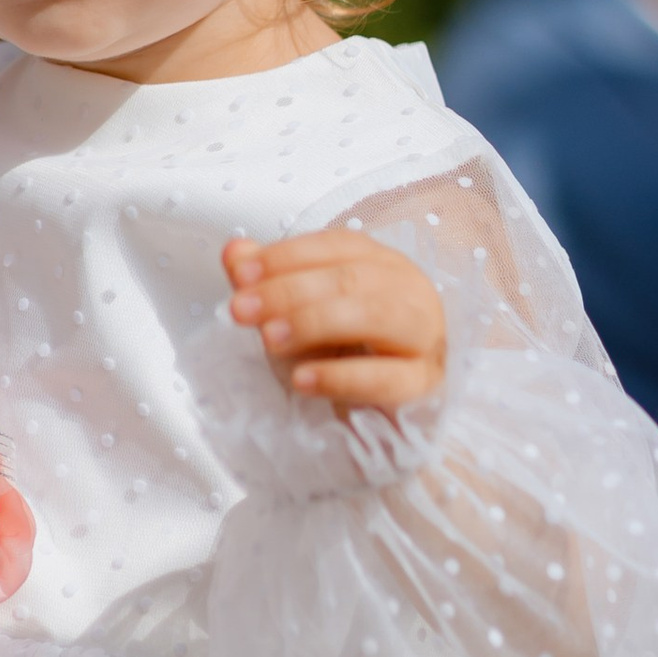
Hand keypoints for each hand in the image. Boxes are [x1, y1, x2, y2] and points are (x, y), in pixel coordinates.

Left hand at [224, 229, 446, 409]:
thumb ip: (267, 280)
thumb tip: (234, 252)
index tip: (240, 274)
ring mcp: (423, 336)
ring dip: (314, 323)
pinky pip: (386, 378)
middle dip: (288, 291)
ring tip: (268, 339)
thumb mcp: (295, 314)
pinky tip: (301, 380)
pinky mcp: (423, 383)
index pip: (336, 246)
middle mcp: (408, 290)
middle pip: (351, 278)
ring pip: (374, 317)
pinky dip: (341, 377)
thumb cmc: (341, 352)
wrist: (379, 411)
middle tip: (240, 309)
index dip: (286, 256)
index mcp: (380, 263)